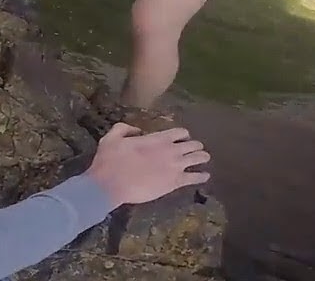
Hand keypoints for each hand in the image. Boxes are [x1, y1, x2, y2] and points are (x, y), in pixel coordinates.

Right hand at [86, 123, 210, 206]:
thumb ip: (124, 129)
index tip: (182, 138)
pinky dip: (202, 176)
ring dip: (202, 157)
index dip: (182, 134)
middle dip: (195, 146)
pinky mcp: (175, 183)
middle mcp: (170, 150)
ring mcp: (175, 167)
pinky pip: (195, 178)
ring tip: (204, 158)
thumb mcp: (111, 138)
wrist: (111, 185)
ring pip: (198, 159)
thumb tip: (136, 130)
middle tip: (195, 149)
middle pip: (193, 145)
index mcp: (157, 139)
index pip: (180, 132)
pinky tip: (205, 176)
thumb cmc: (109, 161)